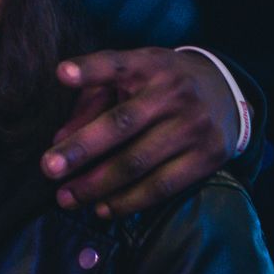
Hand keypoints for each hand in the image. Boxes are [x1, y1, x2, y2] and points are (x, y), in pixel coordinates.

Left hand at [41, 48, 238, 217]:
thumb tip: (59, 140)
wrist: (225, 93)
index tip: (62, 74)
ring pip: (137, 162)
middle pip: (121, 124)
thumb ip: (91, 103)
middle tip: (48, 169)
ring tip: (66, 198)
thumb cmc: (157, 86)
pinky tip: (101, 209)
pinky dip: (128, 201)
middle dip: (81, 149)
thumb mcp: (128, 79)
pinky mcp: (208, 156)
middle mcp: (174, 93)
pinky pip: (162, 186)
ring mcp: (194, 125)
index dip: (89, 70)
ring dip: (96, 185)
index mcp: (149, 65)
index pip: (116, 64)